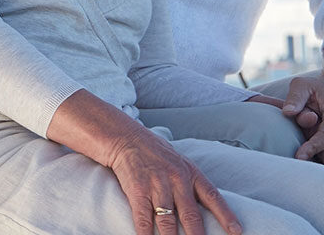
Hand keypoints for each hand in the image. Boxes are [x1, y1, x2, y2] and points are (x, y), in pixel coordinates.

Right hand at [47, 91, 240, 234]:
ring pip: (169, 222)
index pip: (212, 196)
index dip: (226, 216)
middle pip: (191, 216)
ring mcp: (156, 184)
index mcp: (189, 171)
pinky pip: (144, 218)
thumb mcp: (177, 160)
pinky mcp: (137, 189)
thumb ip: (190, 181)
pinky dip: (147, 234)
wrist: (123, 136)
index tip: (237, 233)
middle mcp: (176, 178)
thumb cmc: (152, 151)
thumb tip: (206, 205)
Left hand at [280, 74, 323, 160]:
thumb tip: (287, 113)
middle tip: (298, 159)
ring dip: (316, 153)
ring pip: (323, 149)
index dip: (312, 147)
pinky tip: (305, 155)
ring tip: (300, 161)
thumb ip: (296, 98)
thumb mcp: (302, 85)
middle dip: (314, 152)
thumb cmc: (313, 86)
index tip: (298, 157)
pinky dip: (315, 150)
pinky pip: (321, 145)